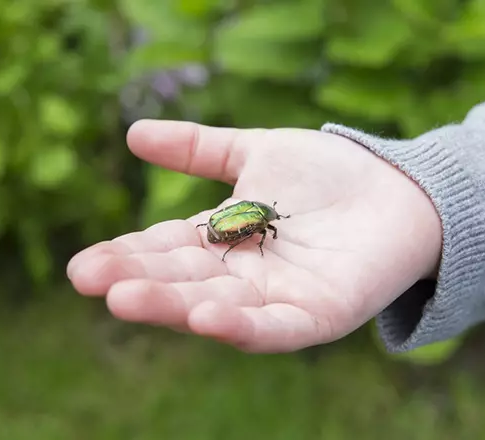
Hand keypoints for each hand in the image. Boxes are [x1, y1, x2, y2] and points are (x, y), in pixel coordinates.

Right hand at [67, 120, 441, 352]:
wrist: (397, 187)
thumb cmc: (328, 173)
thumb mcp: (256, 153)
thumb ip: (200, 149)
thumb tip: (133, 134)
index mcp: (224, 240)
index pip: (167, 249)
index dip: (128, 254)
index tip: (86, 261)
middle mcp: (243, 275)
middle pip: (184, 281)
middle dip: (138, 281)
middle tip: (87, 279)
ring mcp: (278, 298)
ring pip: (218, 308)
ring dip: (173, 306)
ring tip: (126, 298)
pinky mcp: (318, 315)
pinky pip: (275, 328)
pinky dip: (240, 327)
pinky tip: (204, 318)